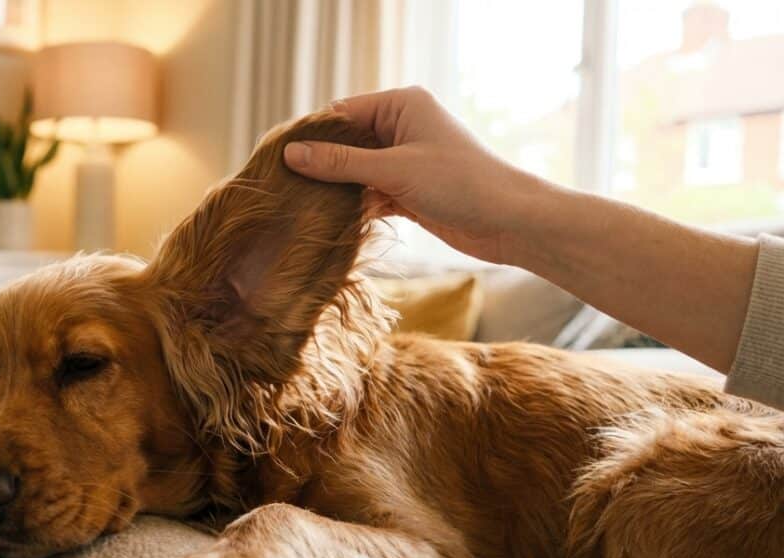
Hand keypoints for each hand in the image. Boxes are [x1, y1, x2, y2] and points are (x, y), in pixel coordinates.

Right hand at [284, 86, 547, 264]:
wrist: (509, 222)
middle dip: (320, 165)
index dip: (311, 136)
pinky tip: (329, 222)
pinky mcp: (408, 191)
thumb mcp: (393, 169)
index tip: (278, 160)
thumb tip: (291, 153)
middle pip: (346, 144)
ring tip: (299, 208)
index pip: (341, 114)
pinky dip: (353, 207)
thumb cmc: (459, 182)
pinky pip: (369, 194)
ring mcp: (405, 160)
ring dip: (335, 190)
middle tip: (284, 188)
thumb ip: (340, 163)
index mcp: (401, 105)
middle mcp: (402, 127)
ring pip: (356, 172)